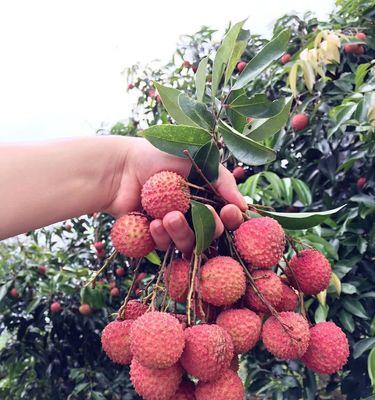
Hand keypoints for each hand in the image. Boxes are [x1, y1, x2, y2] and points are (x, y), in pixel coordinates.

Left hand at [106, 137, 245, 254]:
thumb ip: (223, 181)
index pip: (227, 216)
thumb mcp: (197, 161)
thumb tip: (245, 207)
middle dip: (210, 226)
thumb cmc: (158, 156)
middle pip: (212, 234)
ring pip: (189, 245)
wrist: (121, 166)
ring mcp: (174, 227)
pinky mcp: (155, 237)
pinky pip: (165, 247)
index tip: (229, 210)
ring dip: (183, 233)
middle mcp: (193, 214)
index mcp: (206, 196)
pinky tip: (153, 222)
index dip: (232, 218)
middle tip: (202, 212)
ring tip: (169, 217)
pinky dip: (162, 236)